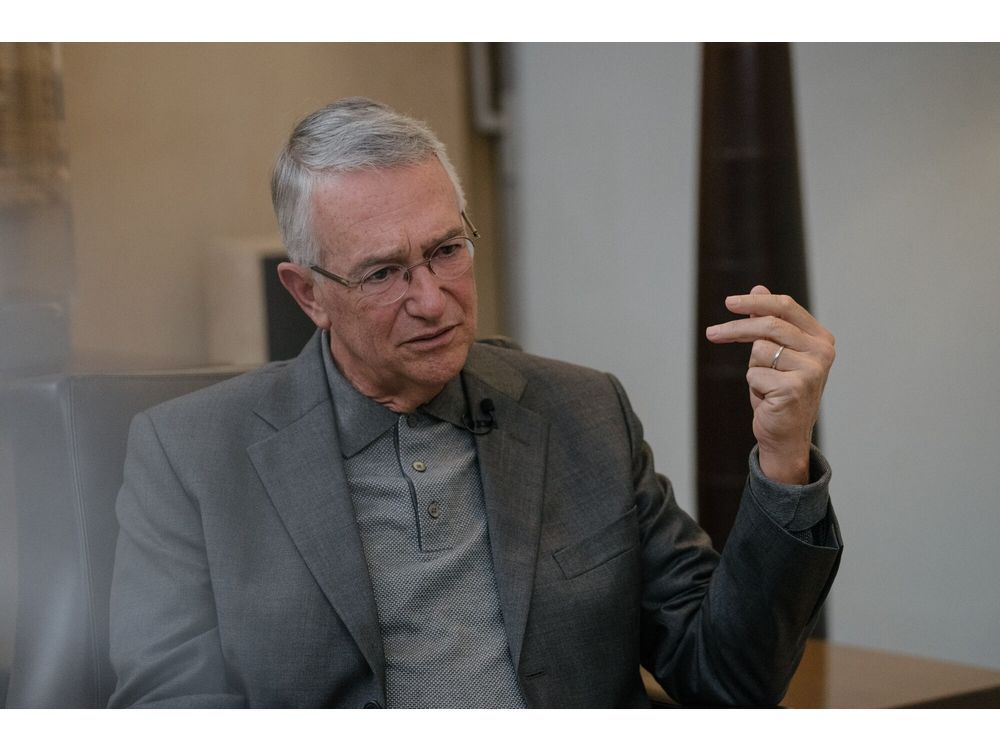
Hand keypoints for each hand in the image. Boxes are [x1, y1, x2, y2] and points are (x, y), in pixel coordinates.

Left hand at [705, 285, 834, 484]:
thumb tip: (758, 286)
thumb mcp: (774, 352)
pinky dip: (753, 386)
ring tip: (764, 384)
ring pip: (758, 350)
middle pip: (768, 325)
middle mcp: (821, 352)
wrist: (785, 434)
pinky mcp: (794, 388)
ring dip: (752, 368)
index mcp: (820, 338)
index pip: (785, 307)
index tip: (729, 303)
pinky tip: (767, 399)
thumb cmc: (778, 391)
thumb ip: (769, 321)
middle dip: (735, 329)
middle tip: (711, 334)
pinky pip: (755, 374)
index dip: (755, 302)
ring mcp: (811, 370)